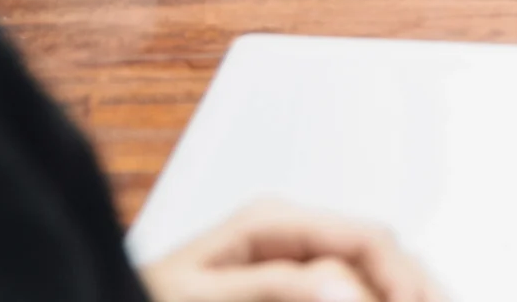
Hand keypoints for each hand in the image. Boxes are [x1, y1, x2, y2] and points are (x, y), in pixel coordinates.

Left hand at [138, 201, 432, 301]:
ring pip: (370, 276)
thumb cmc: (138, 299)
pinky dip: (371, 299)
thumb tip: (340, 282)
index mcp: (272, 222)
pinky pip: (345, 292)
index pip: (368, 238)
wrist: (104, 292)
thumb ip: (269, 288)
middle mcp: (291, 236)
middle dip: (413, 288)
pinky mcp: (289, 291)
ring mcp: (293, 265)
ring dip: (397, 292)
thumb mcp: (197, 298)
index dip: (404, 278)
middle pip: (380, 256)